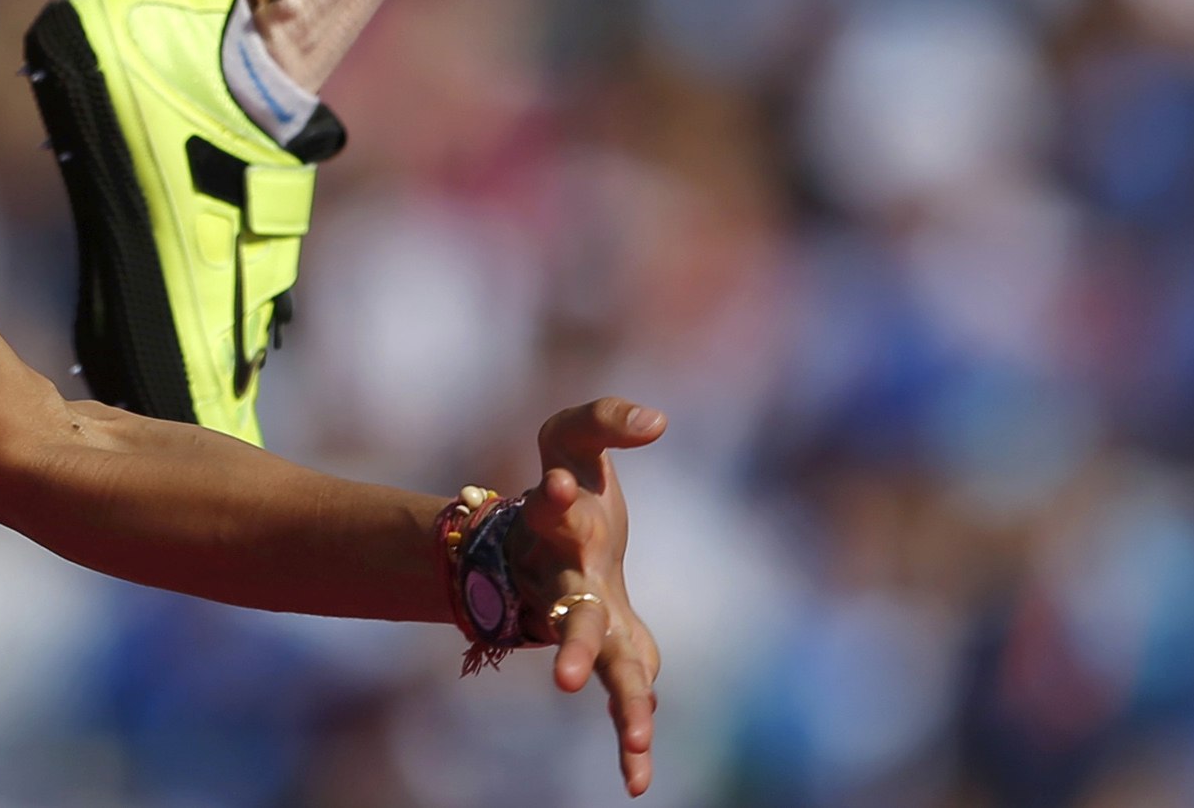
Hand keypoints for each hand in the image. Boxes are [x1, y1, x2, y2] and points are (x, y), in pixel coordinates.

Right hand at [512, 398, 666, 794]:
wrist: (535, 553)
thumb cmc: (562, 489)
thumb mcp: (570, 439)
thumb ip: (606, 421)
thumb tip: (658, 423)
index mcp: (558, 523)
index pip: (554, 506)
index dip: (552, 498)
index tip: (553, 486)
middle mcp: (564, 578)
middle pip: (571, 613)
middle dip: (575, 643)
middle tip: (569, 681)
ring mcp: (582, 619)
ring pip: (602, 667)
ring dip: (617, 705)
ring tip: (637, 739)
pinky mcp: (608, 649)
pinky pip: (623, 694)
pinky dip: (631, 736)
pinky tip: (639, 782)